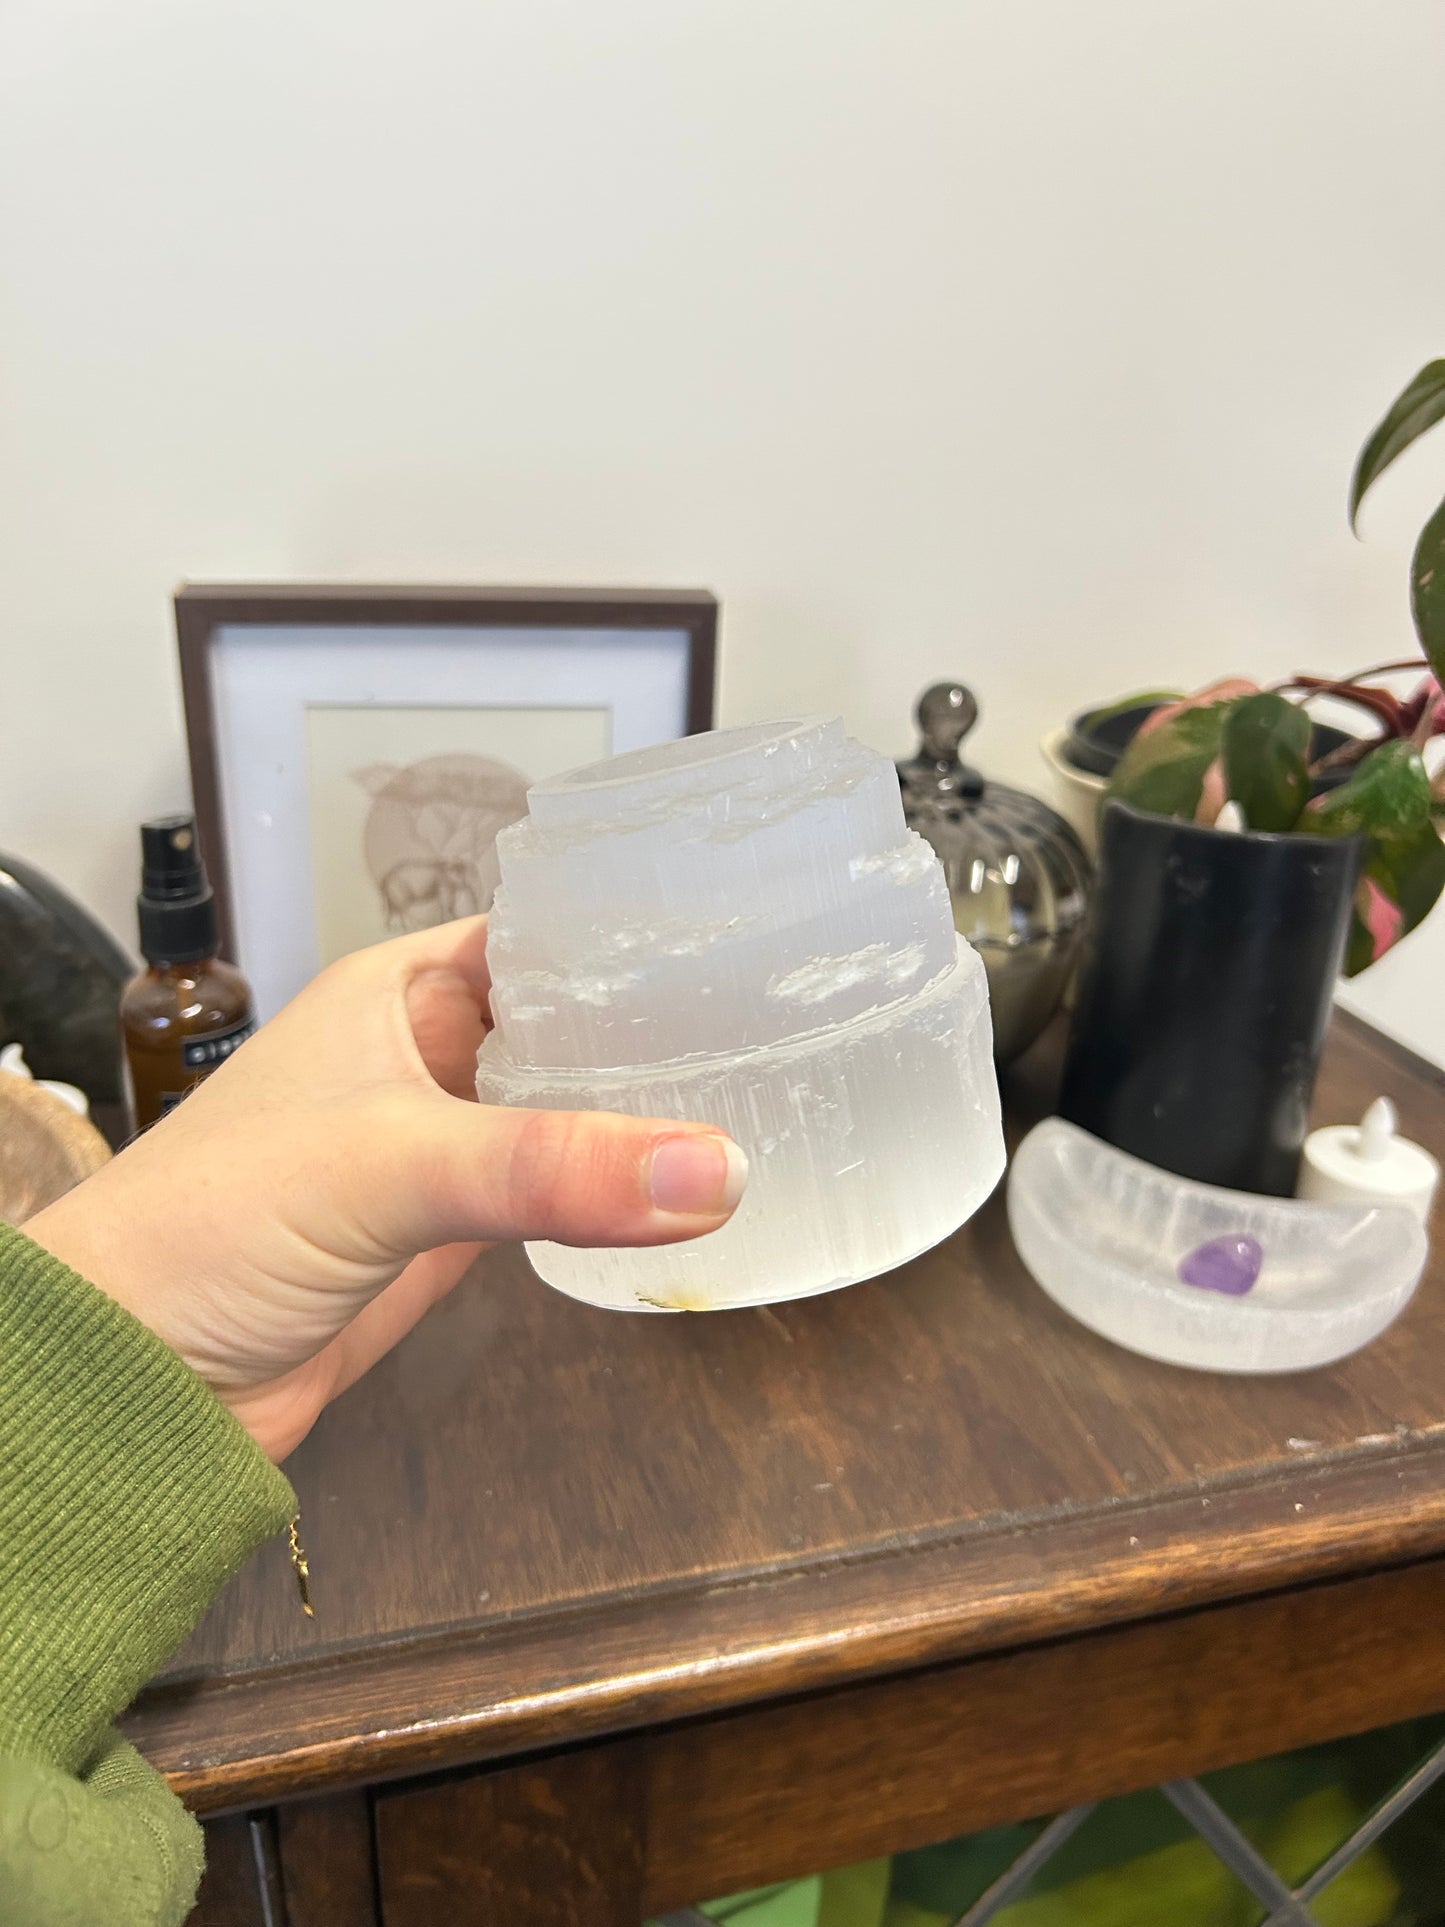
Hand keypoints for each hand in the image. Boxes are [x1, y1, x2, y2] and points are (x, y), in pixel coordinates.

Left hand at [24, 919, 746, 1460]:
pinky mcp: (455, 1233)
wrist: (137, 1381)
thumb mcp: (388, 1167)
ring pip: (570, 1111)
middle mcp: (427, 1054)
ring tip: (769, 1093)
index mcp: (399, 990)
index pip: (540, 932)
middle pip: (570, 1023)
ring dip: (645, 1114)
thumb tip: (717, 1169)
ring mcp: (445, 1146)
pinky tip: (692, 1188)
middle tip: (786, 1025)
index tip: (747, 935)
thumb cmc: (213, 1227)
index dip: (633, 931)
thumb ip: (550, 1165)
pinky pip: (557, 1193)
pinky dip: (614, 1192)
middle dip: (660, 1027)